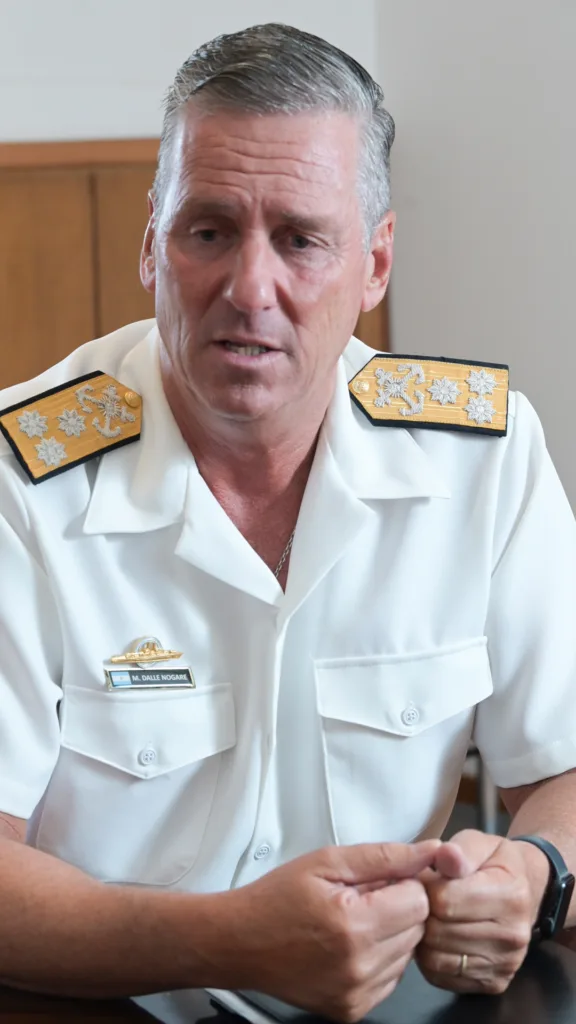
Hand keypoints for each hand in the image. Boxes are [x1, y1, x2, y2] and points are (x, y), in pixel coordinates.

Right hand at [210, 841, 439, 1021]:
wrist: (239, 942)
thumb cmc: (278, 896)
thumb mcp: (328, 862)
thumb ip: (386, 856)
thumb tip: (434, 851)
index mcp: (354, 924)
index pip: (420, 900)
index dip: (402, 883)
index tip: (376, 880)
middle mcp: (360, 966)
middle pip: (418, 928)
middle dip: (398, 907)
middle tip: (360, 898)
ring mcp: (356, 994)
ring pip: (407, 954)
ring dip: (390, 934)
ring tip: (351, 921)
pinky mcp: (352, 1011)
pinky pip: (390, 979)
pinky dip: (379, 960)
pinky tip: (349, 946)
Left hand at [416, 829, 547, 994]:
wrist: (525, 891)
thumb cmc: (494, 863)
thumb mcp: (480, 842)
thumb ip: (460, 849)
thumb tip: (445, 855)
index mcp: (511, 895)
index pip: (445, 900)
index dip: (425, 887)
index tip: (426, 878)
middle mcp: (513, 935)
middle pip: (438, 931)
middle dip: (422, 912)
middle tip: (423, 898)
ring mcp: (505, 963)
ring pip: (435, 957)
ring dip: (422, 936)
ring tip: (429, 916)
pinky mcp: (494, 983)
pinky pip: (441, 976)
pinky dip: (429, 958)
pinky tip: (436, 937)